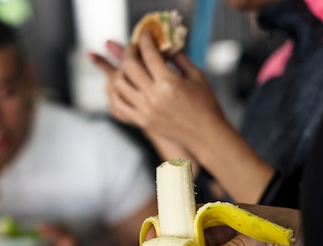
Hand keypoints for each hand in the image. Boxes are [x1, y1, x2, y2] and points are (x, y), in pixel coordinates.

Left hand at [93, 32, 226, 155]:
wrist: (205, 135)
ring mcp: (145, 111)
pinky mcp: (142, 122)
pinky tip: (125, 86)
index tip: (145, 34)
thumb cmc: (205, 105)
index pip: (149, 54)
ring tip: (129, 67)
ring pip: (119, 84)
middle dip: (129, 52)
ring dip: (122, 71)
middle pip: (128, 66)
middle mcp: (154, 97)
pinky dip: (117, 93)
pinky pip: (119, 105)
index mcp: (169, 83)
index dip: (145, 39)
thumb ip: (179, 57)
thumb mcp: (196, 76)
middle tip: (135, 48)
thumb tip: (166, 44)